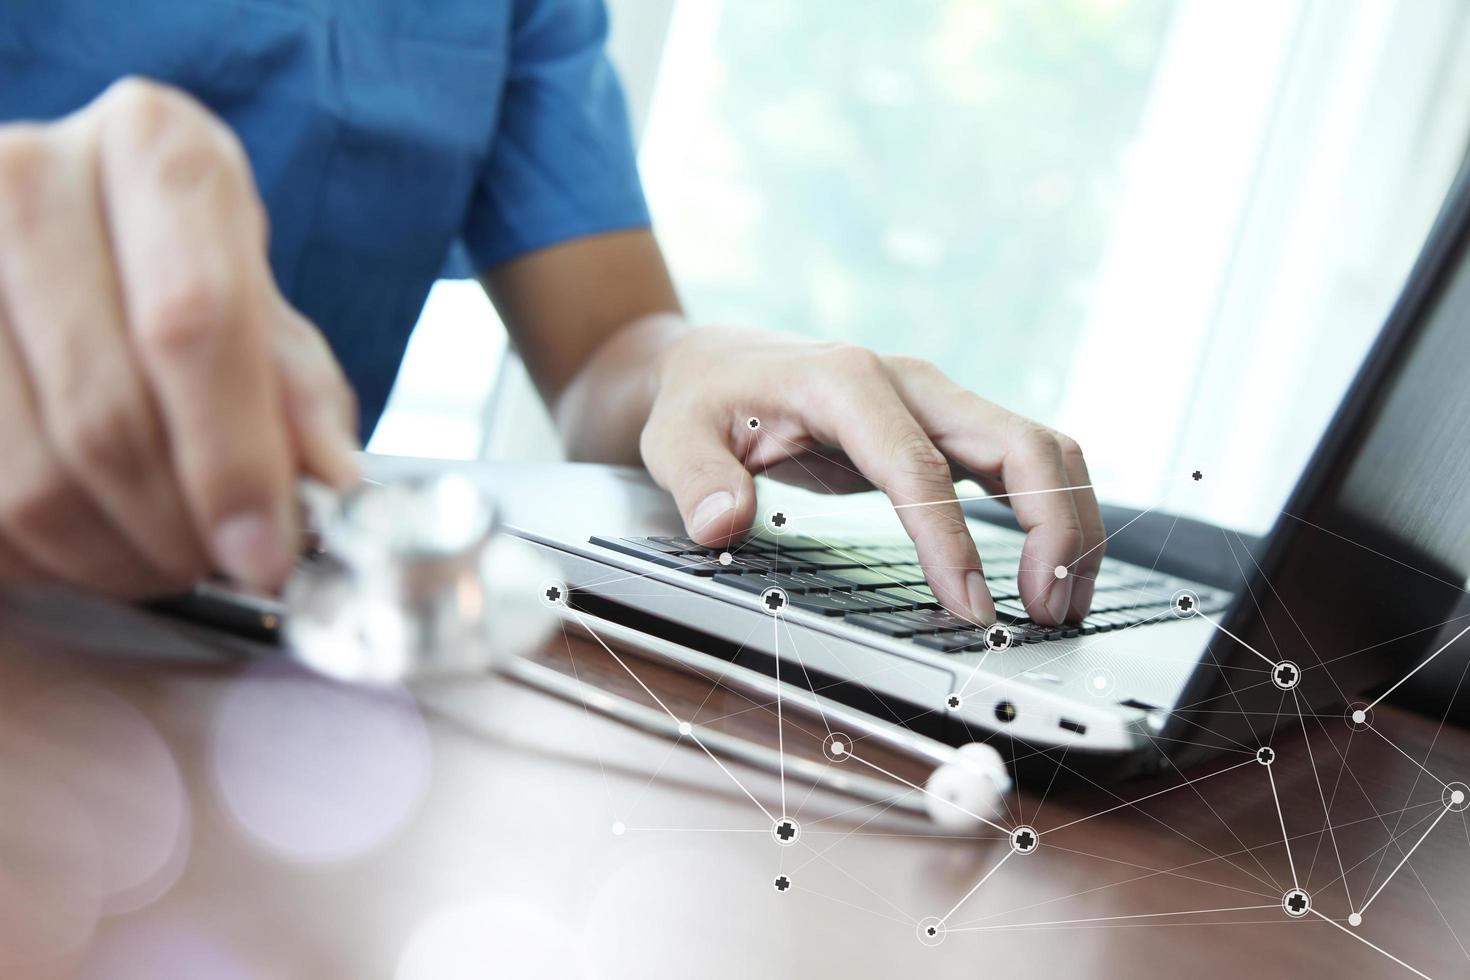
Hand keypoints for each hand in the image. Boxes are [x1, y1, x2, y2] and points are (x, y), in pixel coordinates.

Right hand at [0, 78, 357, 598]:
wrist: (55, 242)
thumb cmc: (181, 275)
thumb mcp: (264, 314)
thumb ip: (300, 393)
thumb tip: (331, 481)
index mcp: (154, 147)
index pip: (193, 322)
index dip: (234, 460)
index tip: (267, 554)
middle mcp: (28, 174)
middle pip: (108, 414)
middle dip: (179, 529)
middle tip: (221, 566)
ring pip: (27, 476)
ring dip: (110, 556)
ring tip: (160, 557)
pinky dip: (39, 557)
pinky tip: (84, 541)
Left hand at [639, 327, 1103, 625]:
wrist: (718, 363)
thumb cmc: (701, 402)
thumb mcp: (674, 438)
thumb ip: (696, 480)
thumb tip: (724, 522)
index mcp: (845, 382)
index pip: (918, 466)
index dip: (951, 539)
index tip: (969, 606)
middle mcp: (908, 383)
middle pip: (1018, 442)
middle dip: (1053, 527)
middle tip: (1048, 611)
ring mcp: (936, 401)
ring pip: (1040, 448)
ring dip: (1070, 523)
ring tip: (1063, 602)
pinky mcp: (947, 427)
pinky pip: (1024, 462)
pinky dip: (1054, 513)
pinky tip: (1049, 571)